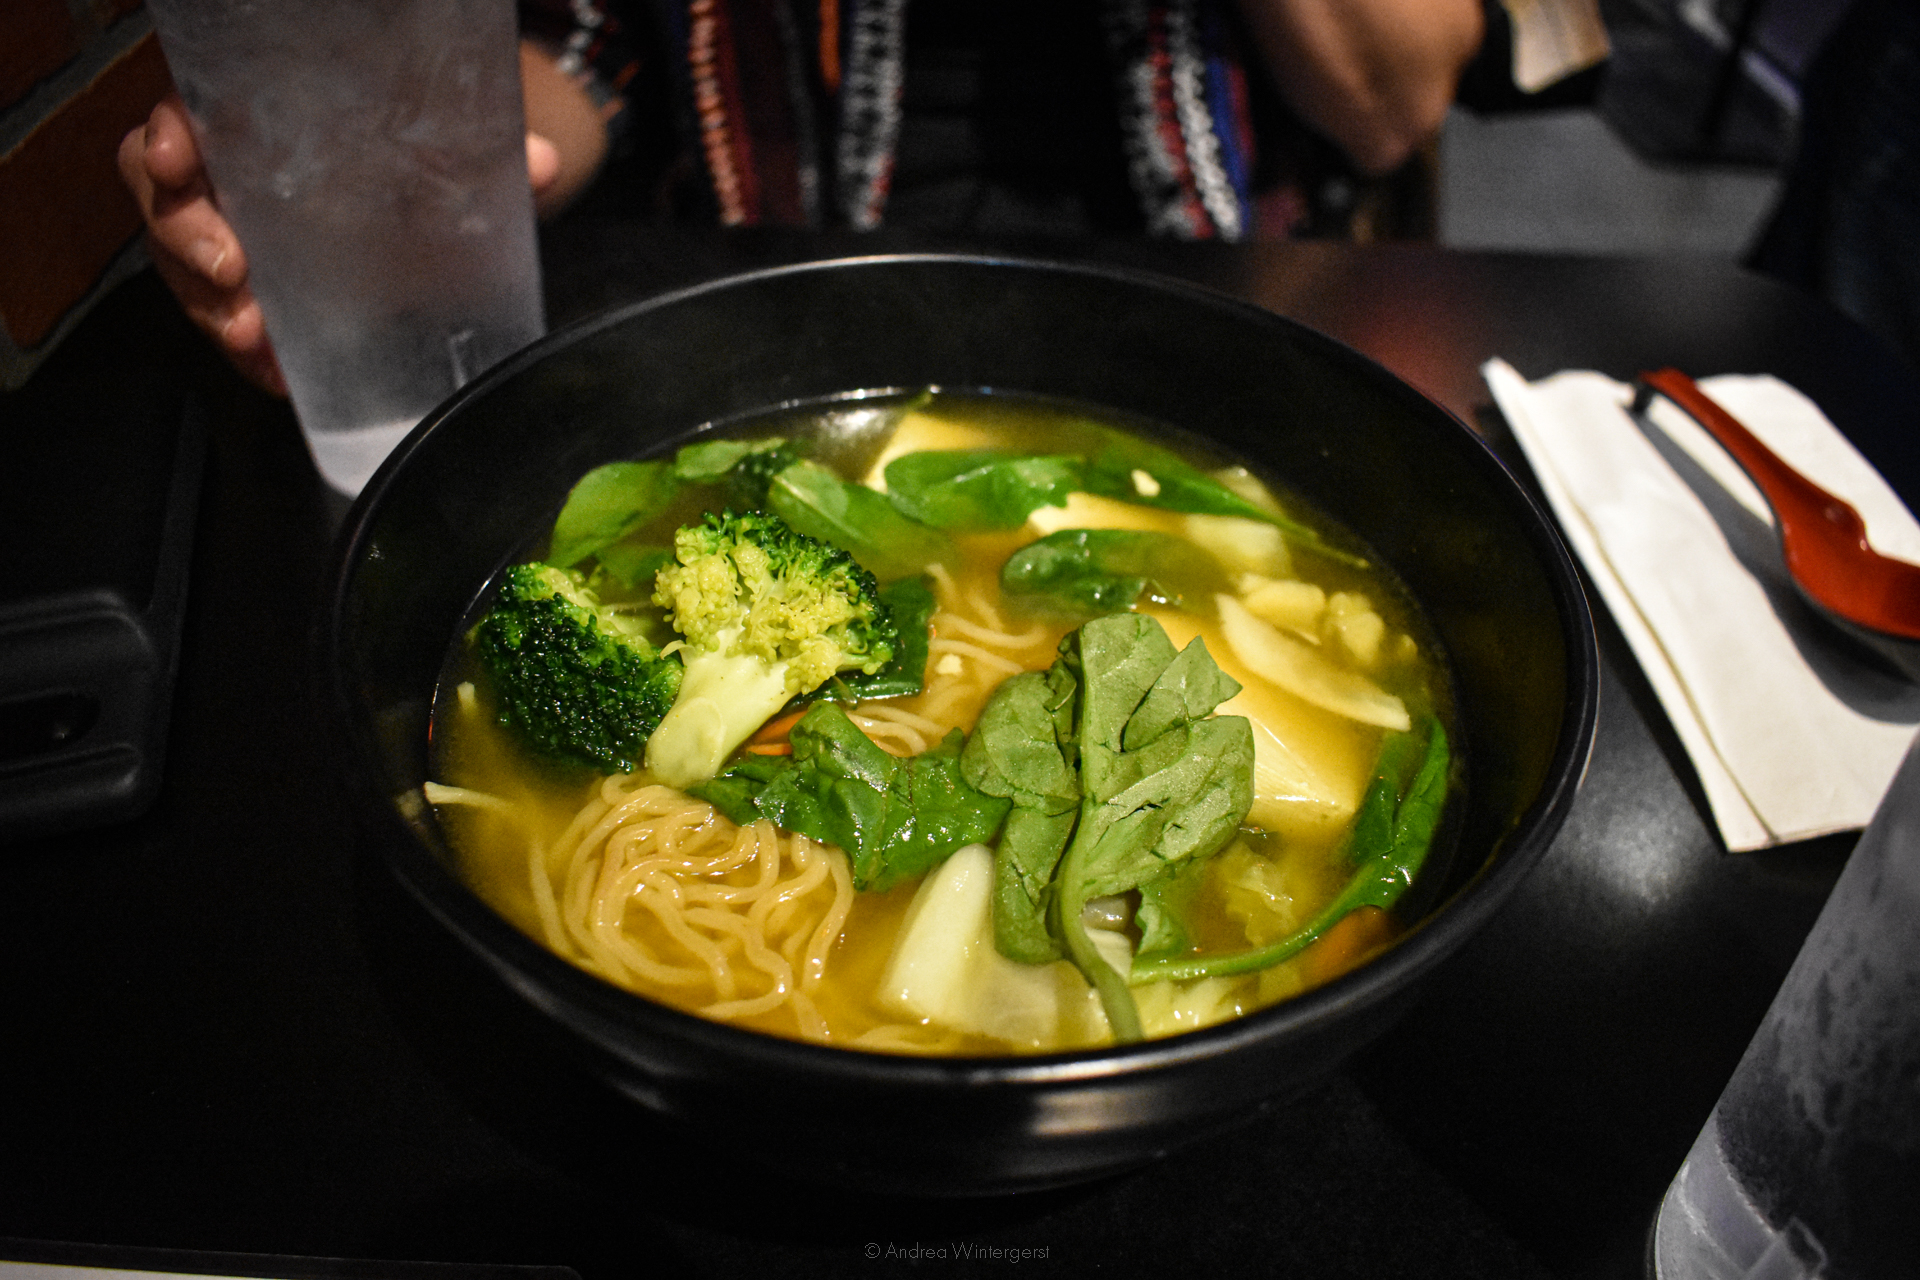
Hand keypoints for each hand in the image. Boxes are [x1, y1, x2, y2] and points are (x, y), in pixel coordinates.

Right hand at [118, 94, 564, 397]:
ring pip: (186, 268)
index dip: (168, 138)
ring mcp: (235, 239)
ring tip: (253, 336)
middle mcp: (231, 177)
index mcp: (258, 121)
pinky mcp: (255, 299)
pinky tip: (278, 372)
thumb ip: (484, 153)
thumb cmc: (417, 166)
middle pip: (167, 200)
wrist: (436, 214)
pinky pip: (230, 324)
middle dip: (186, 240)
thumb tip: (540, 164)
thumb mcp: (448, 152)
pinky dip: (250, 353)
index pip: (186, 117)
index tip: (178, 161)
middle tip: (232, 273)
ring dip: (211, 308)